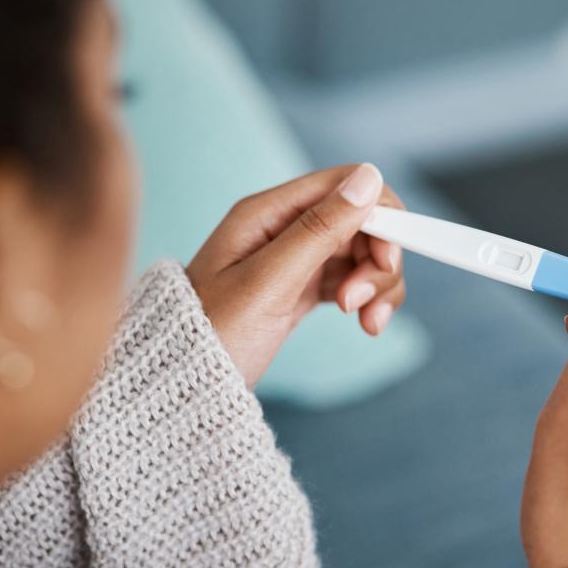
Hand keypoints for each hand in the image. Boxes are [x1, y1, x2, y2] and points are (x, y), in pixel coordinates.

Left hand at [186, 164, 405, 386]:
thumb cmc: (213, 334)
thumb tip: (368, 178)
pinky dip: (367, 299)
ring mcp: (293, 260)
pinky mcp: (300, 290)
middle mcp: (282, 228)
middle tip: (364, 304)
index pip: (346, 185)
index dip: (380, 218)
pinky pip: (350, 280)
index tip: (386, 262)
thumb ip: (320, 229)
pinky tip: (366, 324)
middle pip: (361, 221)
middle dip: (378, 260)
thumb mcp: (269, 281)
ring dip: (378, 285)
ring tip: (367, 323)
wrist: (181, 388)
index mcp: (268, 213)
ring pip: (361, 254)